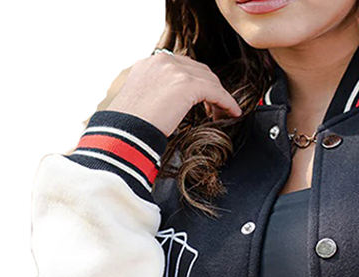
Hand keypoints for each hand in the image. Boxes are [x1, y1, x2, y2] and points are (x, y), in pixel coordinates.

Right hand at [96, 51, 242, 136]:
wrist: (125, 132)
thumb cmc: (129, 126)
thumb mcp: (140, 100)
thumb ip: (155, 93)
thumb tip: (166, 104)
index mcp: (151, 63)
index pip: (182, 66)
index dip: (196, 81)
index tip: (202, 97)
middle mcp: (164, 61)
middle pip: (198, 69)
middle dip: (210, 87)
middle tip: (215, 107)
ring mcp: (176, 70)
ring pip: (209, 80)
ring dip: (219, 96)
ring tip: (224, 113)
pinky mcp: (187, 85)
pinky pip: (216, 92)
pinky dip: (227, 102)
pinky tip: (232, 112)